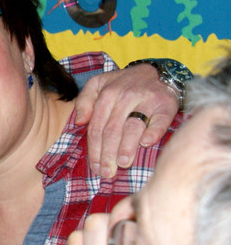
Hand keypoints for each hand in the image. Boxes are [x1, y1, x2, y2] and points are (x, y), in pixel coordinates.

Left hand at [74, 63, 178, 177]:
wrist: (156, 72)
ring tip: (123, 163)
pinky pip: (160, 120)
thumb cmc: (123, 84)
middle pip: (112, 130)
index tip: (95, 167)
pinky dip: (153, 132)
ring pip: (133, 127)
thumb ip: (84, 100)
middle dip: (108, 154)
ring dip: (127, 147)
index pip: (97, 127)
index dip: (94, 149)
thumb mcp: (98, 84)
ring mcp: (146, 100)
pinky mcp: (166, 104)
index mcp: (107, 94)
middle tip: (107, 172)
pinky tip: (146, 144)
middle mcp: (125, 97)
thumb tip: (79, 121)